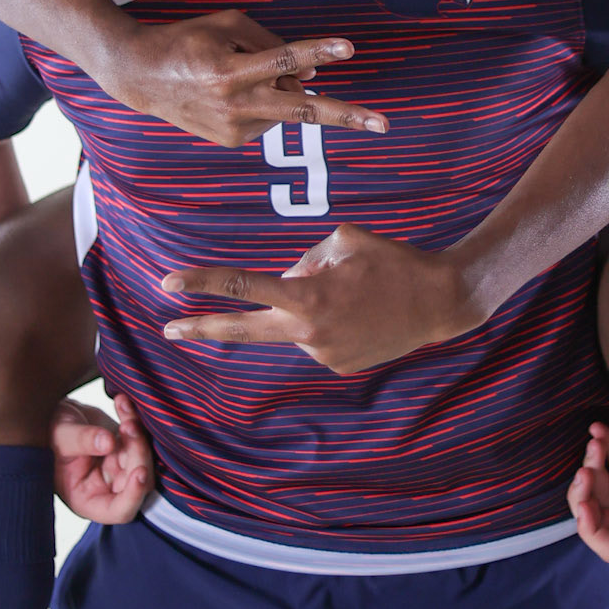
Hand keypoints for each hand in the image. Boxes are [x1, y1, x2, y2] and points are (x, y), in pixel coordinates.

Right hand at [51, 392, 152, 522]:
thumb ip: (82, 441)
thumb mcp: (59, 438)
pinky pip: (139, 436)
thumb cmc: (46, 434)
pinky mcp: (124, 447)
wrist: (48, 415)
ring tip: (123, 409)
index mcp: (87, 499)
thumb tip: (109, 442)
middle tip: (128, 426)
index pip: (120, 510)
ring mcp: (118, 467)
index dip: (134, 495)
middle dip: (138, 453)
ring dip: (138, 433)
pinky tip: (122, 402)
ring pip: (143, 457)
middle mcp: (106, 488)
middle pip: (138, 481)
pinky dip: (134, 417)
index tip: (139, 471)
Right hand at [100, 9, 388, 147]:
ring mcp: (235, 129)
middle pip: (301, 110)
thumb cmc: (188, 41)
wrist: (140, 77)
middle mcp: (234, 104)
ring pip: (284, 106)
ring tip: (234, 74)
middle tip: (383, 124)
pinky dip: (262, 102)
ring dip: (279, 89)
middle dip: (345, 116)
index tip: (348, 49)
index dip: (317, 52)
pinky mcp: (233, 141)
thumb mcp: (227, 26)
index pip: (282, 59)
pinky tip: (230, 94)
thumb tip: (312, 77)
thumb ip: (270, 44)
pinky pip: (267, 117)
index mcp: (229, 71)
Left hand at [159, 223, 480, 374]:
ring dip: (308, 308)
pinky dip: (329, 323)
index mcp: (306, 295)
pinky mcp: (338, 367)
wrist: (440, 302)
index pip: (242, 287)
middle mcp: (308, 332)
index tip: (169, 285)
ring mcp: (322, 355)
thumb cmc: (392, 261)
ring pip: (294, 325)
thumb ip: (304, 261)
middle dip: (203, 329)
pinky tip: (361, 314)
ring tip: (354, 295)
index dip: (202, 284)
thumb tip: (284, 282)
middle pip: (243, 331)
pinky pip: (317, 338)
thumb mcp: (343, 241)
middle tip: (169, 331)